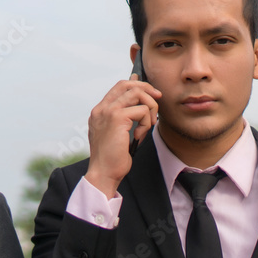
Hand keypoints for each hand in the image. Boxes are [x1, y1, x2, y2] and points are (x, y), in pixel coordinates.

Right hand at [84, 75, 160, 197]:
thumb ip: (125, 117)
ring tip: (147, 125)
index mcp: (100, 111)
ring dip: (149, 108)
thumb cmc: (112, 158)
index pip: (119, 86)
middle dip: (147, 89)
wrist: (104, 173)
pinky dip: (146, 123)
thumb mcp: (117, 133)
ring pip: (137, 94)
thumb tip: (140, 105)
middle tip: (158, 99)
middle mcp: (102, 108)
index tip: (151, 93)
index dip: (137, 84)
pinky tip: (139, 136)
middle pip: (128, 84)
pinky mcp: (117, 118)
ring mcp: (108, 111)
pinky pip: (142, 110)